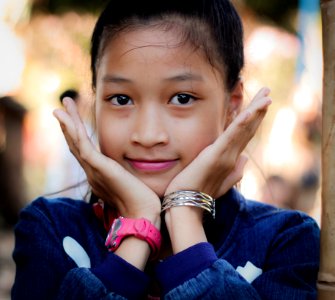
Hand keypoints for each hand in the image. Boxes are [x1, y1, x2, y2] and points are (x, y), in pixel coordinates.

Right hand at [53, 98, 160, 223]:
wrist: (142, 214)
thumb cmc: (141, 201)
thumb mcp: (130, 182)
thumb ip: (124, 174)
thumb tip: (129, 170)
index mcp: (98, 175)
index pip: (84, 151)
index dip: (76, 135)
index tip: (73, 120)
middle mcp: (92, 172)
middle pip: (75, 144)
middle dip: (69, 124)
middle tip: (62, 107)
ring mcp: (93, 171)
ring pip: (76, 142)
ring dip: (69, 122)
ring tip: (64, 104)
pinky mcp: (99, 168)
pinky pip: (82, 146)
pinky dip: (73, 130)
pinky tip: (67, 118)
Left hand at [166, 87, 271, 198]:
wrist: (186, 207)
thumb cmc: (198, 194)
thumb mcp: (218, 181)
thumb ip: (234, 171)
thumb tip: (246, 159)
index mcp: (230, 160)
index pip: (245, 135)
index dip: (254, 119)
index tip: (259, 105)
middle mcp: (232, 157)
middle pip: (248, 129)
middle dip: (258, 109)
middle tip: (267, 92)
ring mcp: (225, 157)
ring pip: (244, 130)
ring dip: (255, 111)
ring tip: (265, 95)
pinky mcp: (215, 157)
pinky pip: (230, 137)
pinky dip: (241, 124)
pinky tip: (250, 111)